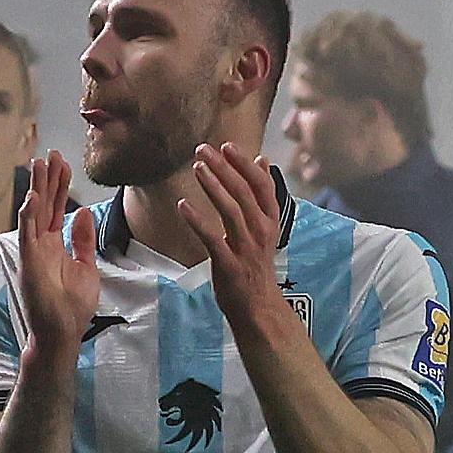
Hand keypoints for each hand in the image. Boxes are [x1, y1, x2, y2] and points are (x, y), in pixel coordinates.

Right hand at [9, 151, 97, 366]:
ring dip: (36, 189)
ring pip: (33, 213)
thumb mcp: (86, 266)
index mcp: (54, 244)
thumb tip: (82, 212)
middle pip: (44, 204)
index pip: (56, 208)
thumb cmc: (72, 306)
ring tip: (40, 164)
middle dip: (47, 179)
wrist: (62, 333)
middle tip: (51, 153)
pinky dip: (29, 216)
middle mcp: (41, 244)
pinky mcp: (28, 263)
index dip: (60, 185)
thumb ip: (82, 240)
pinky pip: (27, 235)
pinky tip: (33, 197)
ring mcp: (33, 252)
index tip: (63, 162)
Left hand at [177, 141, 291, 326]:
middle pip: (243, 192)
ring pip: (231, 210)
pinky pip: (211, 239)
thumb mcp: (266, 227)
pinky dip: (197, 220)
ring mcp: (245, 248)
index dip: (244, 164)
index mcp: (269, 220)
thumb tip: (262, 160)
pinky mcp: (229, 264)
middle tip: (202, 149)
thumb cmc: (257, 264)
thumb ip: (262, 195)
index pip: (261, 185)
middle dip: (223, 168)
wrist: (259, 306)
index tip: (227, 146)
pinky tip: (183, 205)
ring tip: (196, 167)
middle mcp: (260, 231)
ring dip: (213, 186)